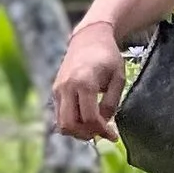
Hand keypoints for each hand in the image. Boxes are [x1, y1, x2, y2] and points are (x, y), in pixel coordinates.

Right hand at [53, 19, 129, 141]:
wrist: (89, 37)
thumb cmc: (108, 56)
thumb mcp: (118, 77)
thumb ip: (111, 102)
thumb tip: (104, 123)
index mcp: (84, 82)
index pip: (89, 118)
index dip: (102, 131)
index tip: (113, 135)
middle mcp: (66, 87)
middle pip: (70, 125)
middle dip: (87, 134)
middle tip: (102, 132)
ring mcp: (58, 89)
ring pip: (61, 123)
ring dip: (78, 131)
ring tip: (94, 127)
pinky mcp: (55, 90)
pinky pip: (59, 115)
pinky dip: (72, 122)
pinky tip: (86, 118)